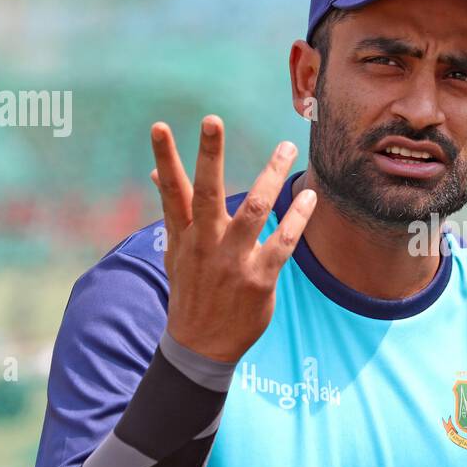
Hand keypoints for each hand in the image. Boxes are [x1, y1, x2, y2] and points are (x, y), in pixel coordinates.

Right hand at [149, 116, 315, 362]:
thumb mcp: (174, 252)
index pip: (172, 190)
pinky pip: (283, 242)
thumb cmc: (190, 290)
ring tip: (286, 147)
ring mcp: (233, 261)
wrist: (200, 345)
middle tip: (212, 121)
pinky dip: (297, 218)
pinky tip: (309, 197)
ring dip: (271, 176)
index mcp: (184, 235)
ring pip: (252, 210)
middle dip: (208, 156)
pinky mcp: (259, 278)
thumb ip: (172, 210)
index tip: (160, 126)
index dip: (165, 158)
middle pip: (205, 193)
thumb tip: (156, 173)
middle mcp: (206, 244)